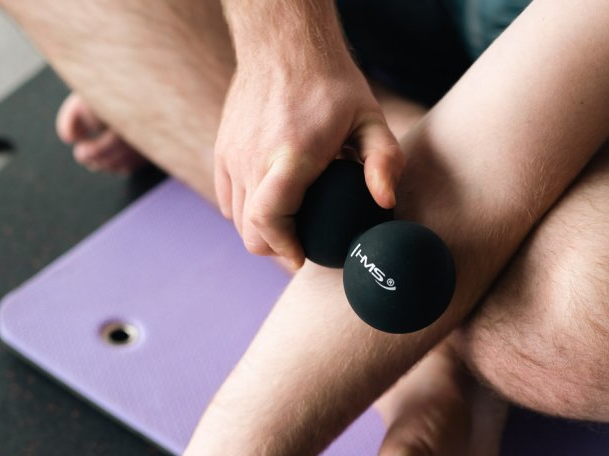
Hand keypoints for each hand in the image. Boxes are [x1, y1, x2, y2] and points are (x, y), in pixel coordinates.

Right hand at [214, 46, 403, 266]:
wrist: (283, 45)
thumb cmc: (331, 83)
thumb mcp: (370, 118)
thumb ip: (384, 161)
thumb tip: (386, 203)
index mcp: (290, 156)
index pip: (268, 221)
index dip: (284, 250)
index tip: (304, 257)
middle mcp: (253, 159)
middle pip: (250, 231)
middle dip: (275, 249)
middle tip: (302, 247)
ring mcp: (233, 155)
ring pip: (237, 219)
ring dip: (261, 231)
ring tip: (289, 229)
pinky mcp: (223, 150)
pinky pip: (228, 198)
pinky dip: (245, 212)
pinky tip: (272, 206)